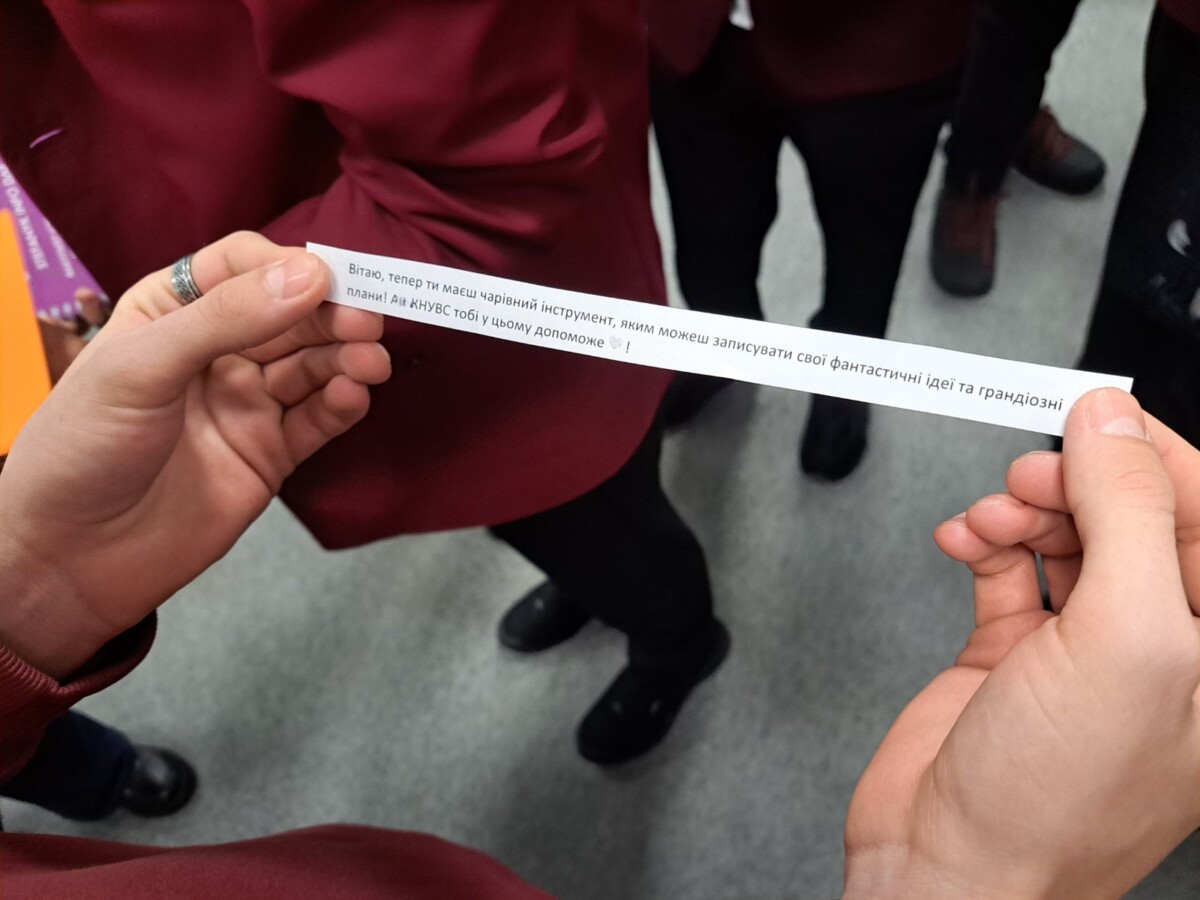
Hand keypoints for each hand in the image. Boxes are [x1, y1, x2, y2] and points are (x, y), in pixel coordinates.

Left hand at [0, 232, 390, 678]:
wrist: (71, 558)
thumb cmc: (82, 448)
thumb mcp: (142, 367)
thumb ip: (227, 318)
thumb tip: (311, 275)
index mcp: (171, 311)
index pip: (241, 267)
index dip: (285, 267)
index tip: (323, 278)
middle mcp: (216, 351)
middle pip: (290, 314)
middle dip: (331, 313)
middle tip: (368, 320)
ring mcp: (246, 403)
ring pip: (312, 366)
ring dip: (346, 358)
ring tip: (372, 362)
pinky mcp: (270, 454)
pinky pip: (317, 420)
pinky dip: (341, 405)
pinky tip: (354, 395)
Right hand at [844, 389, 1199, 898]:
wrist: (946, 864)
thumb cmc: (1053, 802)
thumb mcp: (1126, 641)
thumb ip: (1128, 516)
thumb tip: (1111, 423)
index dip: (1155, 455)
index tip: (1096, 416)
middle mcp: (1161, 643)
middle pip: (1132, 513)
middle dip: (1077, 481)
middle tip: (1031, 477)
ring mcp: (1085, 645)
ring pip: (1067, 530)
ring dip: (1022, 508)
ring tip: (988, 518)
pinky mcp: (1015, 649)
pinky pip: (1009, 563)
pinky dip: (983, 540)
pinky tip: (965, 543)